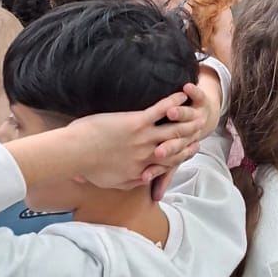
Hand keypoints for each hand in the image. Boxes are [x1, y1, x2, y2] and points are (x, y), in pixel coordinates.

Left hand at [10, 88, 203, 194]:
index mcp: (142, 169)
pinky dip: (173, 101)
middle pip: (177, 144)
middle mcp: (148, 155)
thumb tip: (136, 181)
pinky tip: (181, 93)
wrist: (75, 154)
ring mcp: (144, 138)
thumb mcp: (112, 183)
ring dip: (187, 118)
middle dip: (191, 135)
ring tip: (196, 110)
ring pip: (174, 128)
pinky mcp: (136, 122)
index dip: (183, 154)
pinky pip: (160, 110)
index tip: (192, 148)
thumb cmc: (87, 168)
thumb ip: (128, 181)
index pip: (169, 162)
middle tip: (201, 126)